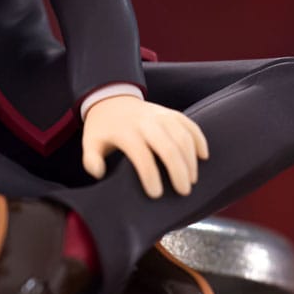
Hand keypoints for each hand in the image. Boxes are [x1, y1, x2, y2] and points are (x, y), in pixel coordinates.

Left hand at [82, 94, 208, 197]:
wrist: (111, 100)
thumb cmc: (103, 129)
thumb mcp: (90, 142)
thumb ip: (91, 159)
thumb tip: (99, 172)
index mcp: (125, 131)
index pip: (141, 154)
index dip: (150, 175)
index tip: (155, 193)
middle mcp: (145, 121)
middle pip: (167, 146)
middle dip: (178, 170)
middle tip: (183, 191)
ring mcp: (160, 115)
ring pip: (182, 135)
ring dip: (190, 159)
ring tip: (192, 179)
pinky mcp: (170, 112)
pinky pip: (189, 124)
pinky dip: (199, 139)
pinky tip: (203, 156)